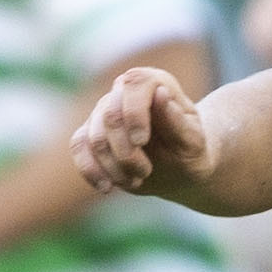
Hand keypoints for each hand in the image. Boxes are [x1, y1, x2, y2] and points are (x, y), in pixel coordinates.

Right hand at [72, 67, 214, 200]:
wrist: (180, 169)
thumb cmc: (190, 152)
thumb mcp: (192, 141)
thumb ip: (177, 121)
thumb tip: (160, 94)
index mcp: (154, 83)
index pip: (135, 84)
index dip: (134, 112)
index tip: (142, 141)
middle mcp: (124, 92)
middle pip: (110, 115)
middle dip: (125, 151)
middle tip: (145, 172)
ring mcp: (103, 111)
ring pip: (93, 136)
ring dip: (113, 166)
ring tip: (136, 181)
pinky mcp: (89, 133)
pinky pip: (78, 147)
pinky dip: (90, 169)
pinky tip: (106, 187)